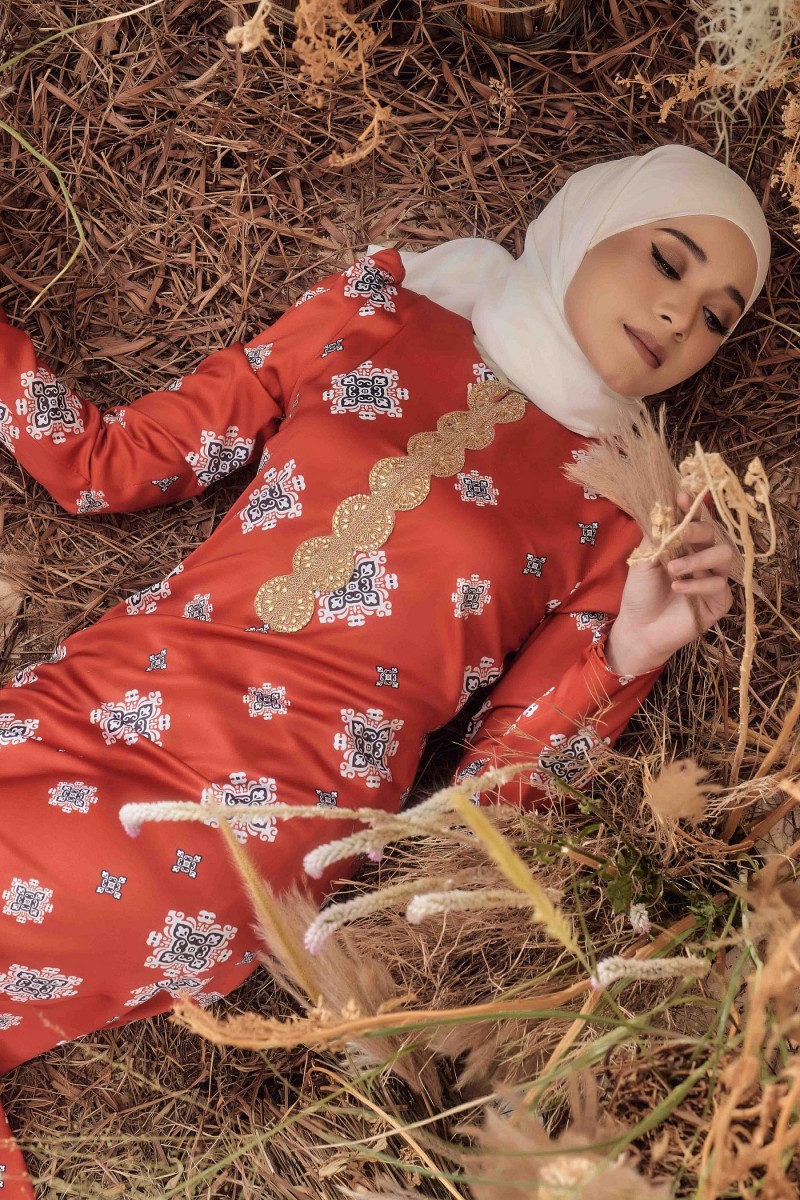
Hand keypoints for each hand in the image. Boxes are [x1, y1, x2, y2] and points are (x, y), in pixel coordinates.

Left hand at [605, 491, 735, 675]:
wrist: (639, 628)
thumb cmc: (640, 593)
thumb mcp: (642, 559)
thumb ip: (656, 536)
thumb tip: (664, 509)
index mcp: (685, 545)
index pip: (696, 520)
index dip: (692, 507)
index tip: (681, 497)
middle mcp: (703, 558)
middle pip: (714, 534)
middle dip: (697, 531)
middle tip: (679, 535)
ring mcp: (714, 579)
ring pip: (724, 556)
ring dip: (698, 559)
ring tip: (673, 569)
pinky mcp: (719, 601)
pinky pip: (719, 585)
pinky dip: (697, 584)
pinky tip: (678, 588)